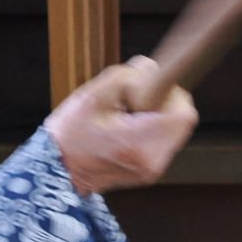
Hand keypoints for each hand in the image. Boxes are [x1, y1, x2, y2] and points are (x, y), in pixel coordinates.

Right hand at [43, 57, 197, 195]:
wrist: (57, 172)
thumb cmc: (69, 135)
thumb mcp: (93, 96)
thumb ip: (126, 77)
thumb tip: (150, 69)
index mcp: (139, 143)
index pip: (183, 114)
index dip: (172, 95)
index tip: (149, 90)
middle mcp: (151, 162)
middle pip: (182, 122)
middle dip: (164, 104)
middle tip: (134, 102)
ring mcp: (151, 171)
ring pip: (174, 132)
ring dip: (158, 117)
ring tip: (126, 117)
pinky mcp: (149, 173)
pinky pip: (163, 142)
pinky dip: (152, 130)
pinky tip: (126, 129)